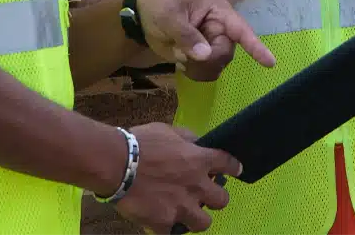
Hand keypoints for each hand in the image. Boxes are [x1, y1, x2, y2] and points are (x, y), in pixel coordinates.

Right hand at [115, 122, 241, 233]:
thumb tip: (197, 141)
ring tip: (186, 212)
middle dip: (216, 197)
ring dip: (196, 216)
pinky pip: (171, 232)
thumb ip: (185, 137)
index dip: (233, 167)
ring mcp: (181, 208)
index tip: (237, 170)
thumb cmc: (141, 142)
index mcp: (197, 160)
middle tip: (205, 194)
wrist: (117, 164)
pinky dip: (167, 226)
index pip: (226, 163)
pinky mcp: (164, 224)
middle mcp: (195, 187)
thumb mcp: (166, 130)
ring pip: (203, 222)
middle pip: (222, 200)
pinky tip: (160, 219)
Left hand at [135, 0, 275, 76]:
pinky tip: (181, 62)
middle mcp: (220, 28)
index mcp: (217, 11)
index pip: (241, 29)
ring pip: (218, 66)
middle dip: (206, 59)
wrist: (143, 16)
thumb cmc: (159, 6)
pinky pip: (208, 73)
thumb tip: (206, 54)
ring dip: (198, 67)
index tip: (270, 62)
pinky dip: (194, 72)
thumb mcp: (170, 16)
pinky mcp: (204, 57)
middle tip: (183, 54)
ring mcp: (213, 43)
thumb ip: (187, 35)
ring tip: (180, 54)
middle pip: (226, 54)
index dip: (255, 46)